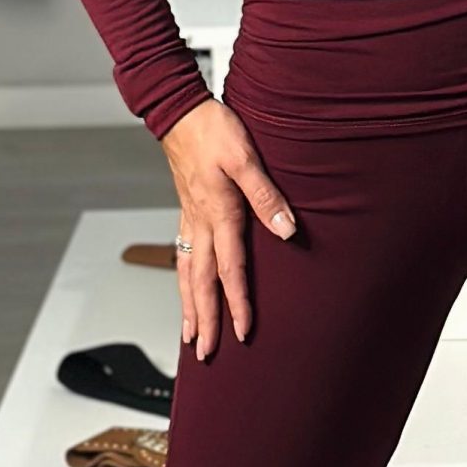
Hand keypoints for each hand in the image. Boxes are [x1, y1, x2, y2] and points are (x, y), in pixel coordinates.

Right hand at [159, 97, 296, 359]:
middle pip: (200, 282)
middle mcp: (200, 223)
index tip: (243, 333)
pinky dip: (182, 281)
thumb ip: (267, 196)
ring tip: (189, 335)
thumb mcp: (246, 158)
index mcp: (218, 214)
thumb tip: (287, 231)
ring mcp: (189, 219)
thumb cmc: (214, 130)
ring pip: (185, 273)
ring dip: (188, 307)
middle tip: (205, 353)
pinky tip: (185, 289)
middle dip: (204, 320)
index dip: (238, 304)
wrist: (180, 112)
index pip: (230, 270)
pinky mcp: (186, 212)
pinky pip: (181, 256)